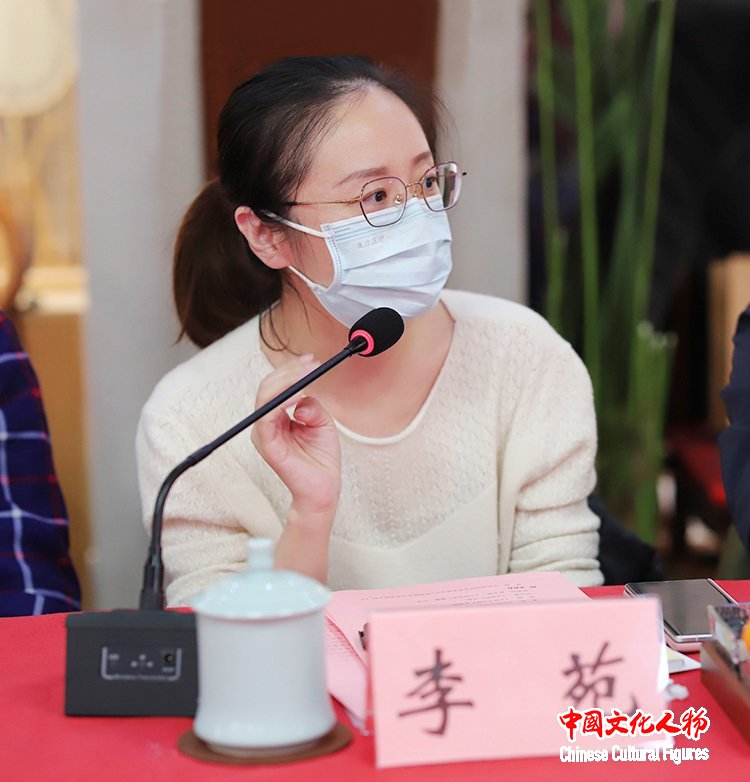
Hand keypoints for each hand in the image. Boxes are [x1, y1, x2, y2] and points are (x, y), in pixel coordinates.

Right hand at [251, 355, 340, 525]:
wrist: (324, 488)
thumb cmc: (321, 458)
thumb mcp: (322, 423)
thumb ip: (311, 406)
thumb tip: (301, 397)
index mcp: (278, 418)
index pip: (277, 387)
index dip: (292, 371)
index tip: (311, 360)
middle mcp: (267, 424)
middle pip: (268, 388)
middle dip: (289, 371)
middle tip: (310, 364)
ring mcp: (265, 434)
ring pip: (265, 397)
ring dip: (286, 381)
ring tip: (305, 374)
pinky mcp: (268, 445)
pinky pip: (267, 417)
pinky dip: (280, 402)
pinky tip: (297, 396)